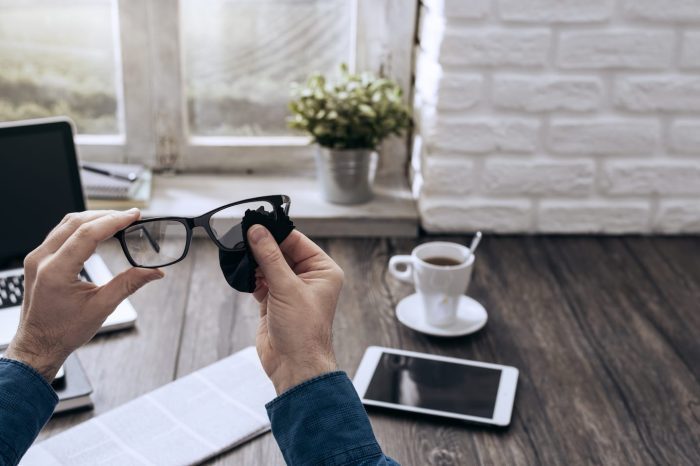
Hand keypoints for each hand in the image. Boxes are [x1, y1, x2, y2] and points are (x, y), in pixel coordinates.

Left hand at [4, 210, 163, 381]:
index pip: (87, 234)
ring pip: (67, 224)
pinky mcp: (38, 259)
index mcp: (55, 272)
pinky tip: (98, 229)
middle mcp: (41, 260)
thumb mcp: (101, 308)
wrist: (39, 344)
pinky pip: (60, 233)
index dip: (114, 221)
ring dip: (94, 218)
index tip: (134, 215)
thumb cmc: (63, 331)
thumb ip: (128, 284)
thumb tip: (154, 272)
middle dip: (106, 216)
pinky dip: (82, 227)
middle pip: (76, 222)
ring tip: (118, 220)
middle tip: (131, 216)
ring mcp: (37, 258)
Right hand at [248, 226, 343, 393]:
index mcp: (323, 270)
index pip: (297, 241)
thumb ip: (270, 257)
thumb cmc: (304, 331)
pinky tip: (244, 274)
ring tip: (241, 256)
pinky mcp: (275, 301)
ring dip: (255, 262)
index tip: (255, 223)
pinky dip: (251, 277)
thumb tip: (258, 232)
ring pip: (269, 265)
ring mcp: (291, 289)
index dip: (276, 232)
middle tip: (243, 237)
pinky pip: (261, 280)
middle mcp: (309, 278)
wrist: (294, 366)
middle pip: (281, 251)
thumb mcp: (286, 287)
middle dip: (263, 246)